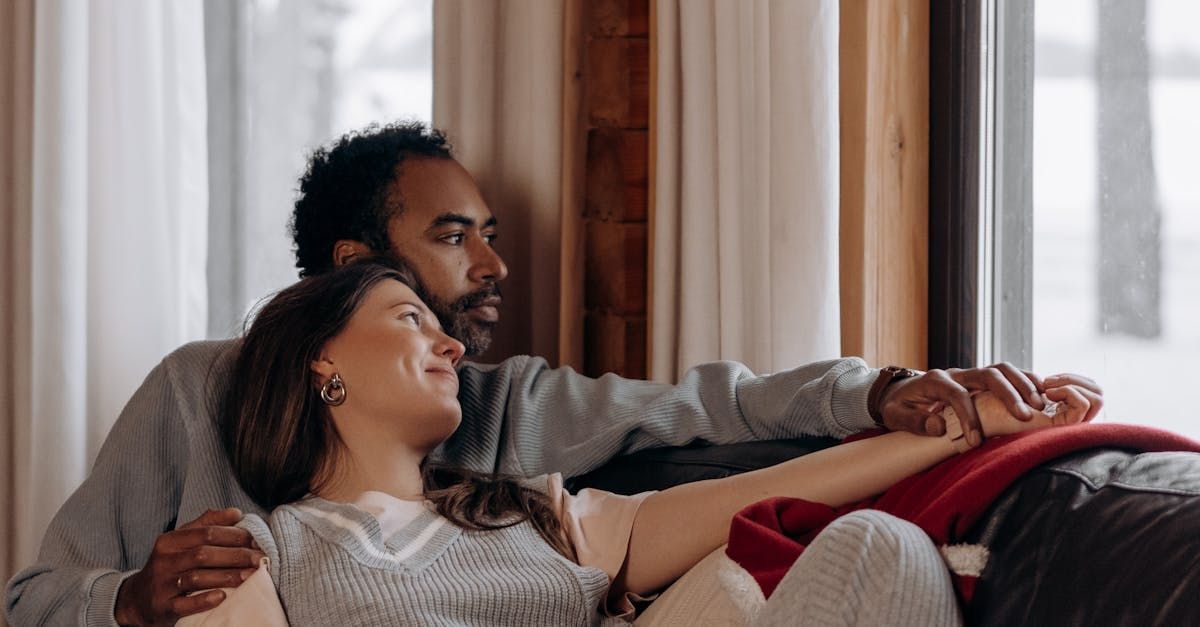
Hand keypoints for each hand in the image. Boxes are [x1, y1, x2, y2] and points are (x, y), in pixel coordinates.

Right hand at [114, 507, 262, 625]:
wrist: (138, 599)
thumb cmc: (170, 566)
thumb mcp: (182, 541)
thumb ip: (207, 524)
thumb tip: (236, 512)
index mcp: (170, 540)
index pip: (207, 533)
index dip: (234, 535)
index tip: (257, 540)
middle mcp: (164, 560)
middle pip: (204, 553)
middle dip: (236, 555)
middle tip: (260, 559)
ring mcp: (161, 584)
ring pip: (197, 577)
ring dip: (227, 576)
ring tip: (251, 576)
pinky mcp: (162, 606)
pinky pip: (184, 604)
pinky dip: (204, 600)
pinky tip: (223, 596)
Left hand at [879, 363, 1059, 447]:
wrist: (899, 392)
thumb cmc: (899, 406)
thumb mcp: (895, 416)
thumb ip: (914, 422)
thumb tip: (939, 427)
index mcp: (934, 381)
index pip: (958, 395)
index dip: (969, 417)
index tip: (976, 441)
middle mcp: (955, 373)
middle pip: (988, 374)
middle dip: (1008, 394)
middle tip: (1024, 417)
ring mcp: (969, 374)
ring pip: (1001, 369)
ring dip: (1022, 385)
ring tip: (1039, 406)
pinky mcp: (979, 379)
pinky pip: (1006, 374)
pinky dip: (1024, 381)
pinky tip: (1041, 395)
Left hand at [975, 381, 1101, 435]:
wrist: (982, 414)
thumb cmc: (1000, 399)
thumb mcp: (1032, 388)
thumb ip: (1052, 386)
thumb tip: (1067, 381)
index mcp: (1066, 411)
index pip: (1093, 391)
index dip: (1075, 379)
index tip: (1047, 381)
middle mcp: (1071, 420)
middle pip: (1100, 394)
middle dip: (1076, 380)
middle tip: (1048, 384)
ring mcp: (1069, 426)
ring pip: (1098, 398)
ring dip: (1072, 384)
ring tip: (1047, 390)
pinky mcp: (1063, 429)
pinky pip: (1084, 405)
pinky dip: (1069, 392)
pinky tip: (1046, 394)